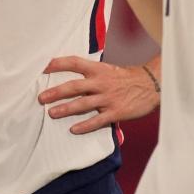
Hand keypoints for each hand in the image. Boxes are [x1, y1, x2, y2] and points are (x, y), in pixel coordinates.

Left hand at [38, 56, 159, 134]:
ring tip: (51, 114)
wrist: (152, 84)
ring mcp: (108, 98)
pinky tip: (73, 130)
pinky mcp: (116, 111)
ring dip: (66, 109)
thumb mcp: (109, 69)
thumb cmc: (128, 78)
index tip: (42, 67)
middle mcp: (101, 82)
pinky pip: (98, 120)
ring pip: (83, 104)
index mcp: (98, 69)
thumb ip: (91, 74)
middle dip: (56, 92)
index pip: (73, 63)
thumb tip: (71, 78)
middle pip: (74, 86)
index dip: (57, 64)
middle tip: (41, 98)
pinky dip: (85, 126)